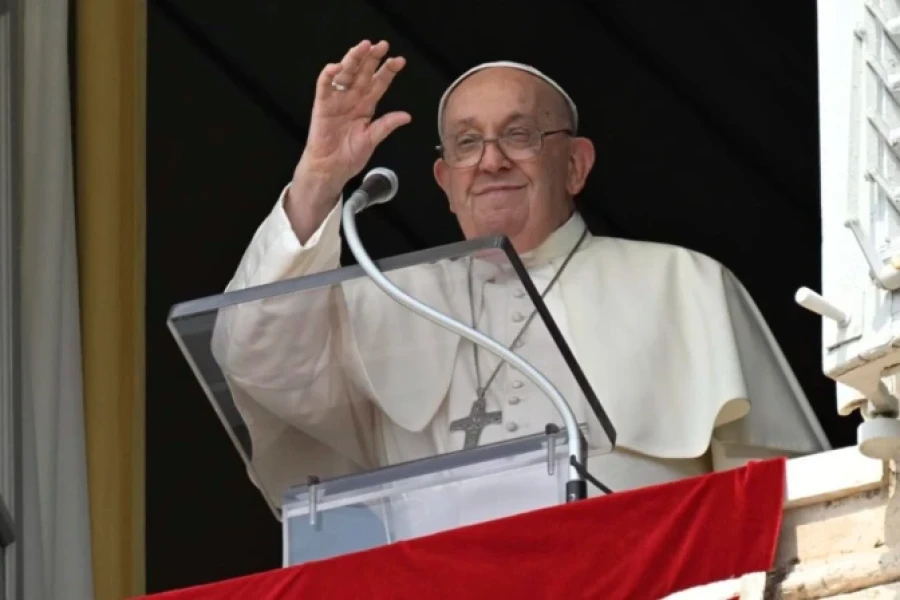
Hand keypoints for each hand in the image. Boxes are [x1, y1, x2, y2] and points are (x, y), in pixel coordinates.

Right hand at [292, 40, 409, 206]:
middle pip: (363, 73)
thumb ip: (386, 125)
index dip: (388, 72)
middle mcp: (352, 99)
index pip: (379, 84)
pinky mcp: (322, 105)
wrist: (331, 169)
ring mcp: (337, 100)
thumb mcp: (372, 139)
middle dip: (372, 58)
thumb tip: (406, 116)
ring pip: (346, 74)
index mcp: (366, 106)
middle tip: (382, 45)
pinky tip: (337, 66)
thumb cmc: (349, 155)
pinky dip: (329, 75)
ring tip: (363, 47)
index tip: (399, 61)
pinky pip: (324, 86)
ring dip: (353, 59)